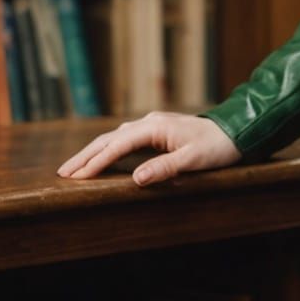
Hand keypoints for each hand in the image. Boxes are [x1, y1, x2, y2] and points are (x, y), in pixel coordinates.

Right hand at [55, 112, 241, 185]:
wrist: (237, 131)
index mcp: (156, 126)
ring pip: (116, 137)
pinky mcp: (158, 131)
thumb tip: (137, 179)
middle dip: (86, 155)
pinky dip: (109, 148)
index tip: (77, 177)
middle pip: (111, 138)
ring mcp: (154, 125)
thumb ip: (165, 168)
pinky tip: (101, 157)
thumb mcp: (193, 160)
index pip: (118, 145)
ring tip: (75, 167)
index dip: (96, 161)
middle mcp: (151, 122)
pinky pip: (126, 139)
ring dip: (95, 151)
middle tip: (62, 172)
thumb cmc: (217, 146)